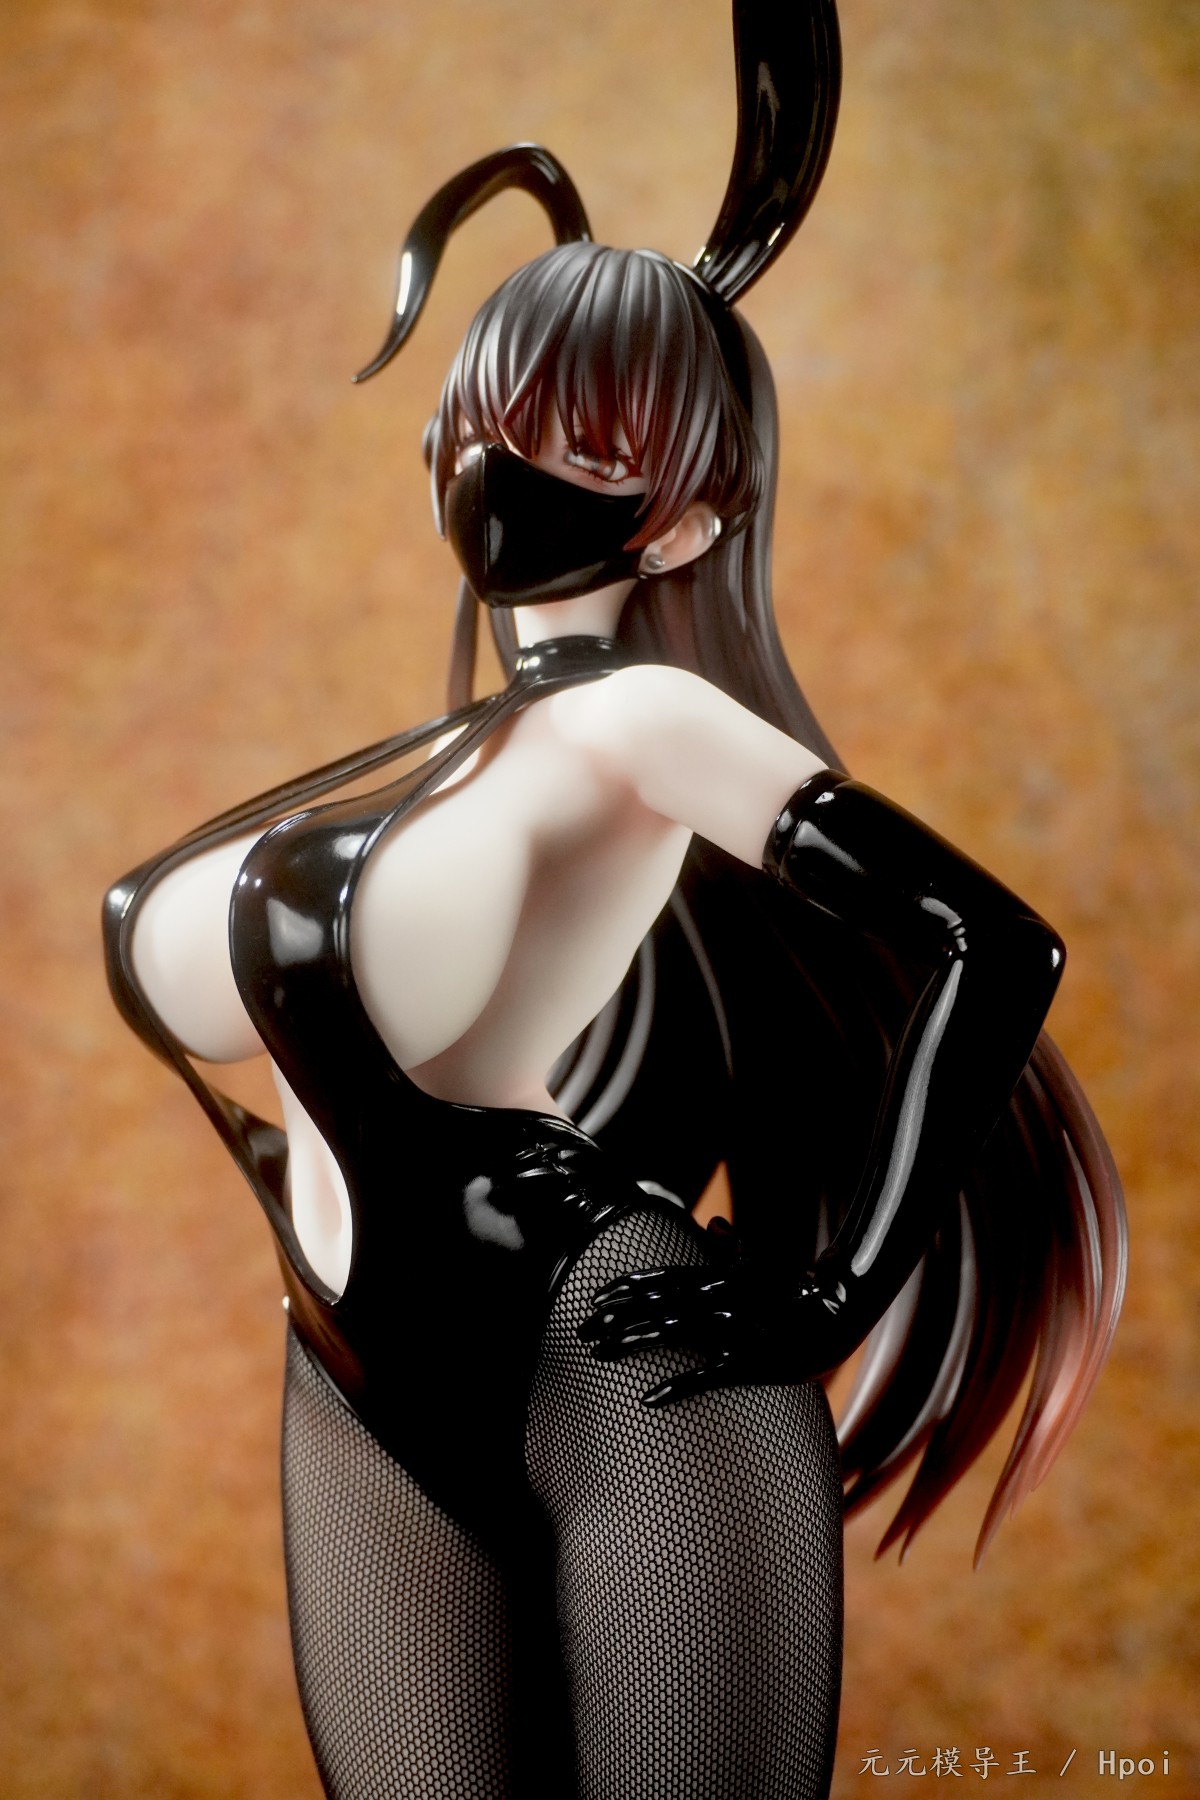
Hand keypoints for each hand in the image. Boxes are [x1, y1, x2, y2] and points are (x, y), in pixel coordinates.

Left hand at [577, 1229, 841, 1406]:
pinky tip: (646, 1399)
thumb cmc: (797, 1295)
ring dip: (632, 1341)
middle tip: (579, 1330)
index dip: (628, 1287)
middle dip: (616, 1316)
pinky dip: (677, 1386)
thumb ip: (733, 1250)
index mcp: (721, 1278)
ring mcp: (735, 1329)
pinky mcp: (751, 1362)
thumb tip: (713, 1225)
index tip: (595, 1297)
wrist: (839, 1317)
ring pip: (673, 1332)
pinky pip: (707, 1375)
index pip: (664, 1278)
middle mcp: (721, 1298)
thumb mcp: (764, 1267)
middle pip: (657, 1303)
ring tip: (598, 1354)